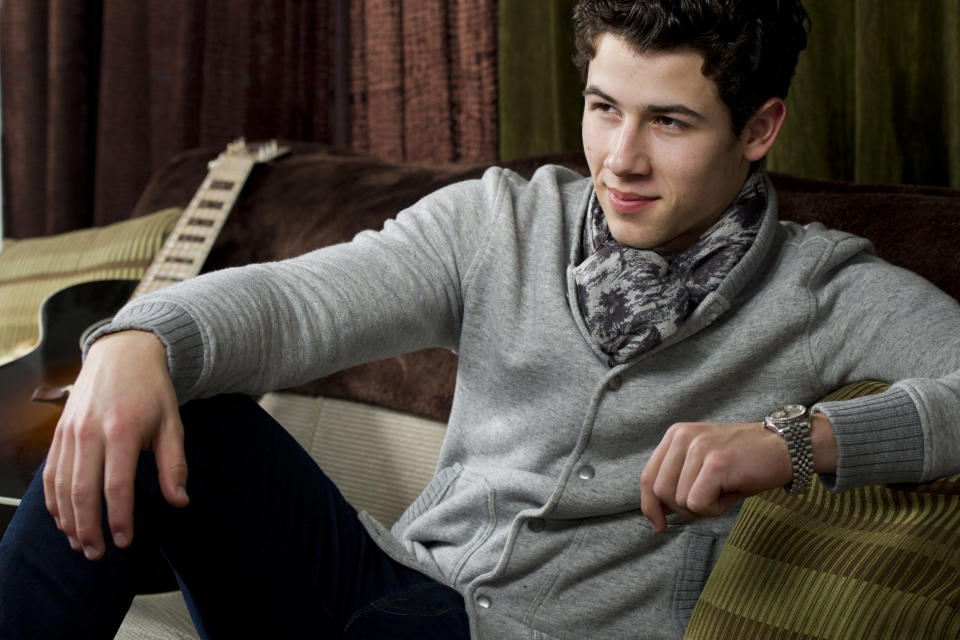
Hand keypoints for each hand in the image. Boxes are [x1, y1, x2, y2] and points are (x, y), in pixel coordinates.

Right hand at [42, 330, 188, 559]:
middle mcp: (90, 433)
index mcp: (123, 431)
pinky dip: (53, 500)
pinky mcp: (59, 432)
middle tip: (97, 554)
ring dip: (69, 520)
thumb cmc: (152, 390)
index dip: (119, 518)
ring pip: (62, 486)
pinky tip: (63, 519)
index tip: (125, 541)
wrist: (123, 353)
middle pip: (83, 491)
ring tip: (79, 544)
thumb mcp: (172, 423)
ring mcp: (70, 432)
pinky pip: (51, 472)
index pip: (117, 486)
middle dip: (89, 528)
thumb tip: (180, 501)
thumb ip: (174, 464)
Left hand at [640, 422, 791, 532]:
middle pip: (660, 491)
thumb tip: (656, 514)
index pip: (648, 476)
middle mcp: (683, 437)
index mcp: (676, 435)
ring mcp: (699, 448)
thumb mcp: (704, 465)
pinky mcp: (716, 464)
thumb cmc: (745, 463)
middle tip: (710, 503)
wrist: (787, 447)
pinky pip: (698, 504)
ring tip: (724, 493)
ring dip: (702, 509)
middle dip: (682, 509)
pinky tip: (730, 494)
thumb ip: (677, 481)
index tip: (659, 525)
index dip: (650, 505)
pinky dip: (714, 510)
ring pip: (679, 501)